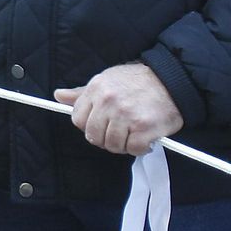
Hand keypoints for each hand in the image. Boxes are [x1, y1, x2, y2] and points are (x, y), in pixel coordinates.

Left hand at [55, 62, 183, 155]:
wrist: (172, 80)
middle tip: (119, 132)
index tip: (101, 124)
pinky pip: (132, 149)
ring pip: (111, 144)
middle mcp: (109, 102)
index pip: (78, 119)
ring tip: (132, 134)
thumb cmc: (137, 81)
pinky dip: (139, 148)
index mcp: (96, 89)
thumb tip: (59, 96)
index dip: (89, 125)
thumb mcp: (106, 80)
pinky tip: (144, 138)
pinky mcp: (144, 128)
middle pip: (93, 135)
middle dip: (104, 138)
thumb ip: (82, 93)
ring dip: (122, 144)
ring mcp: (126, 115)